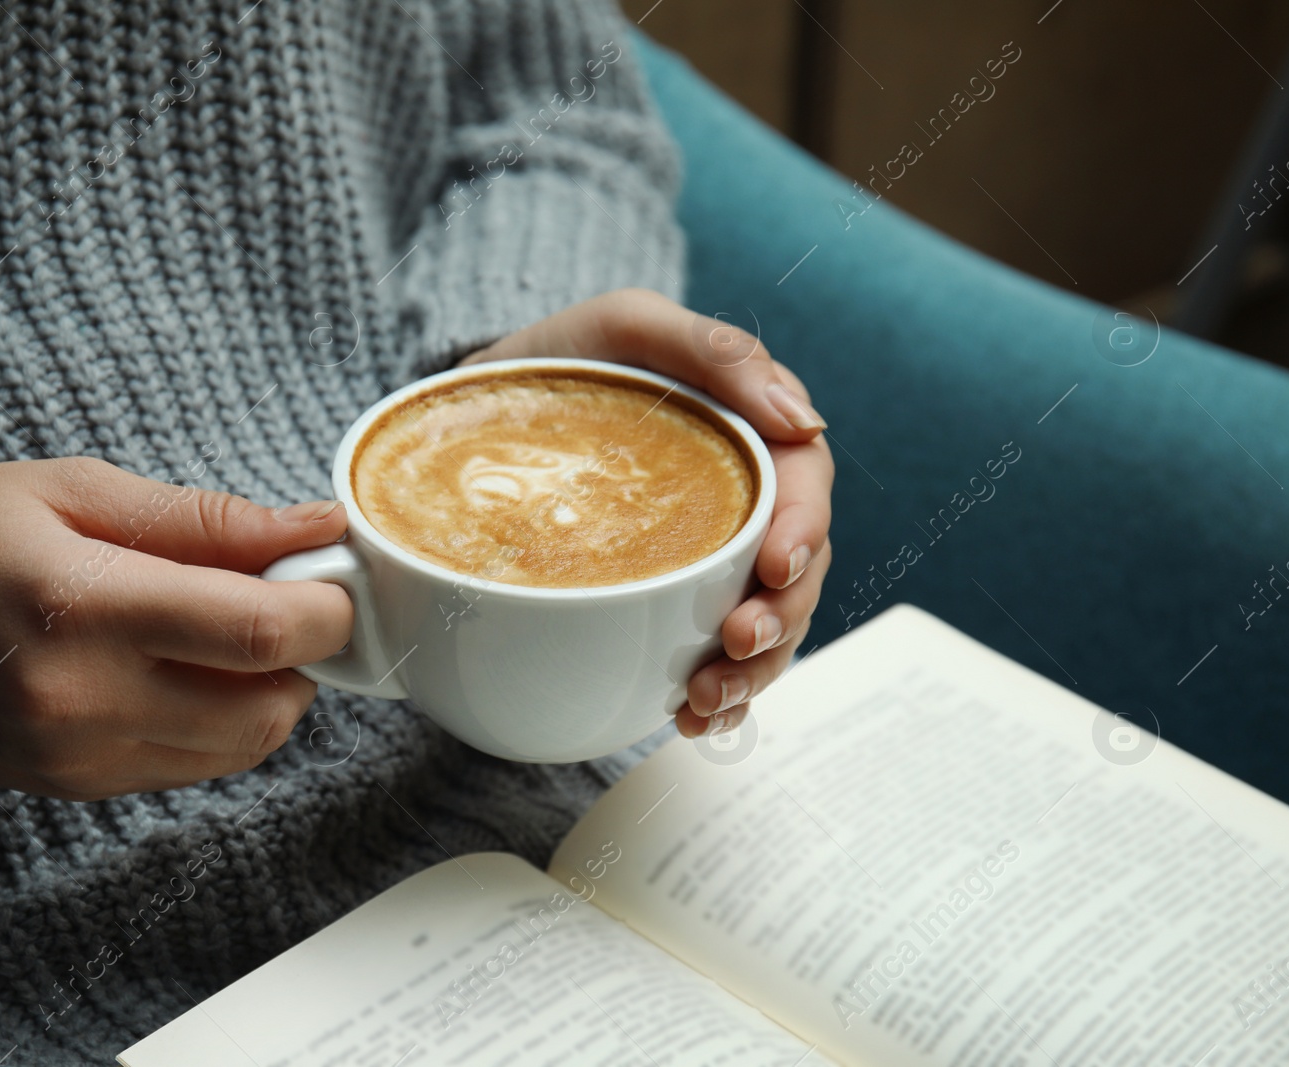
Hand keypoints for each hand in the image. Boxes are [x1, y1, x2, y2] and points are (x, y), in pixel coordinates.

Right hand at [0, 457, 351, 799]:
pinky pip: (196, 766)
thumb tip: (311, 528)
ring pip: (244, 748)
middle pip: (270, 706)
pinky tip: (189, 669)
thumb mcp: (76, 492)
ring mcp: (82, 756)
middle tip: (290, 598)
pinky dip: (222, 719)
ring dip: (272, 689)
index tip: (334, 573)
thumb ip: (204, 520)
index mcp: (81, 609)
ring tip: (232, 631)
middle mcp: (85, 700)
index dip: (328, 605)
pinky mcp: (80, 787)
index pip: (260, 632)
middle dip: (310, 653)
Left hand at [462, 289, 832, 739]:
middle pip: (796, 569)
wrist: (484, 411)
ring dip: (750, 672)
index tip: (775, 568)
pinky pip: (712, 655)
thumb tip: (803, 420)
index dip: (804, 532)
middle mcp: (742, 500)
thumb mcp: (627, 325)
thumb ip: (714, 351)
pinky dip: (717, 697)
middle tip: (734, 647)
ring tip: (705, 701)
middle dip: (778, 619)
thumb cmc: (565, 358)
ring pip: (764, 622)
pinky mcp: (670, 599)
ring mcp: (709, 556)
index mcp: (749, 433)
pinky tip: (693, 719)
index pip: (804, 485)